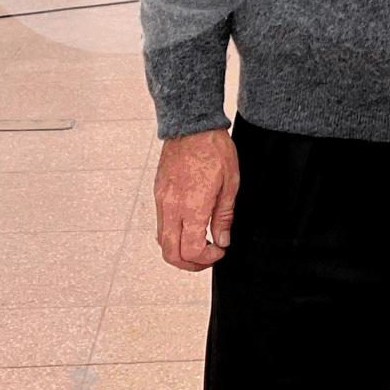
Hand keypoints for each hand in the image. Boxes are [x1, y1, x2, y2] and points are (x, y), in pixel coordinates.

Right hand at [153, 128, 238, 270]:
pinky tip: (189, 227)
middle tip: (207, 258)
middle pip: (170, 254)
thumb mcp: (231, 183)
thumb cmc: (213, 148)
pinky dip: (173, 235)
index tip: (220, 250)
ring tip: (199, 245)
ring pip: (162, 241)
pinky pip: (161, 224)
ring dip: (179, 251)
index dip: (207, 258)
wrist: (191, 125)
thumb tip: (223, 240)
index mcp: (192, 206)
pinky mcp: (158, 194)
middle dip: (190, 264)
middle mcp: (172, 206)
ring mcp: (162, 201)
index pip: (192, 250)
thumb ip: (224, 216)